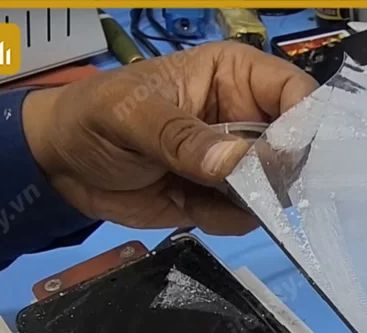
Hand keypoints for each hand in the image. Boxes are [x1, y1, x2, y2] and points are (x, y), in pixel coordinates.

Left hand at [21, 42, 316, 234]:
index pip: (296, 95)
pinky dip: (220, 220)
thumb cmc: (94, 118)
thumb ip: (182, 137)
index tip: (279, 160)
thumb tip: (234, 163)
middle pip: (296, 151)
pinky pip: (245, 218)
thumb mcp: (132, 117)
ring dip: (241, 202)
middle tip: (232, 185)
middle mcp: (246, 120)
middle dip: (271, 175)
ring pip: (274, 192)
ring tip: (193, 191)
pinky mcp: (222, 200)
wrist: (64, 166)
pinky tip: (186, 204)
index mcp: (235, 77)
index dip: (302, 127)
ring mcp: (236, 165)